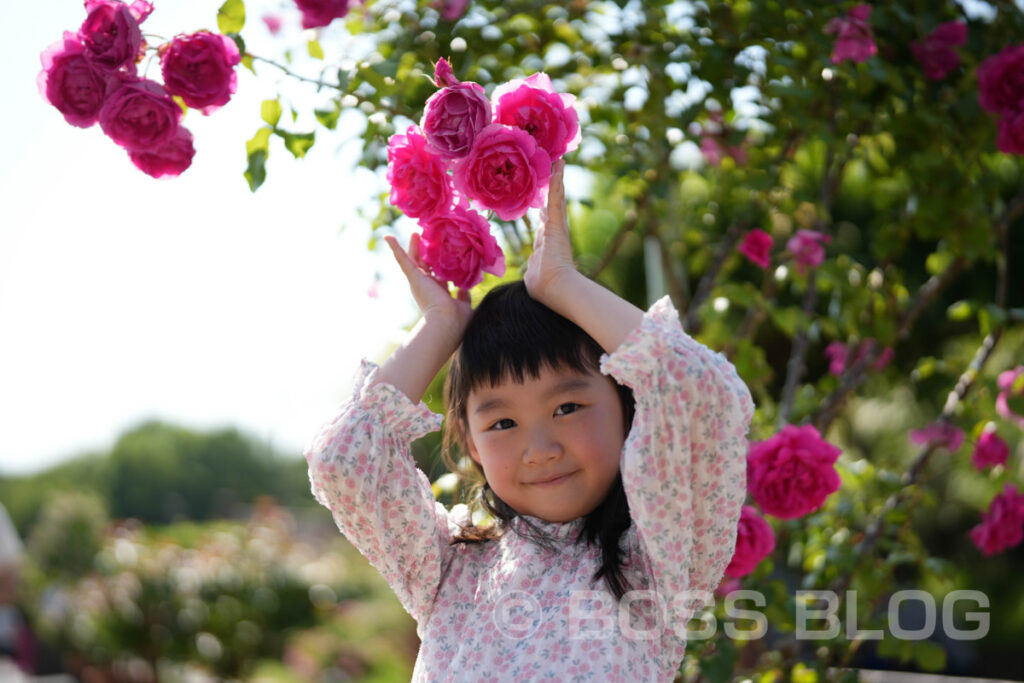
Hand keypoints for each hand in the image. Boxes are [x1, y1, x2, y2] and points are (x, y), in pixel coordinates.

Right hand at [384, 234, 471, 329]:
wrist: (447, 323)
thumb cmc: (458, 320)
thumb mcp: (463, 305)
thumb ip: (463, 296)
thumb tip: (465, 288)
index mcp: (438, 293)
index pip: (438, 275)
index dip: (440, 265)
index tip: (443, 255)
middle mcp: (427, 286)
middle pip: (424, 265)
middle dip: (426, 252)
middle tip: (427, 239)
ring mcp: (419, 282)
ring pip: (414, 259)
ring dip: (414, 246)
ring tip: (415, 233)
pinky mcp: (414, 277)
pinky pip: (403, 259)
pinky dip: (395, 248)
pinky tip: (388, 237)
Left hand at [525, 160, 579, 305]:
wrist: (555, 288)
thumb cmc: (543, 287)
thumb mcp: (533, 274)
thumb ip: (532, 267)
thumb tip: (530, 269)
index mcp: (546, 244)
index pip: (543, 223)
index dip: (542, 211)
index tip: (539, 202)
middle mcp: (553, 233)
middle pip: (553, 206)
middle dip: (552, 189)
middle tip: (554, 171)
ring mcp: (556, 227)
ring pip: (556, 198)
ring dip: (557, 179)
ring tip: (559, 161)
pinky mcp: (557, 223)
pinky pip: (555, 198)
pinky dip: (557, 182)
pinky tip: (558, 165)